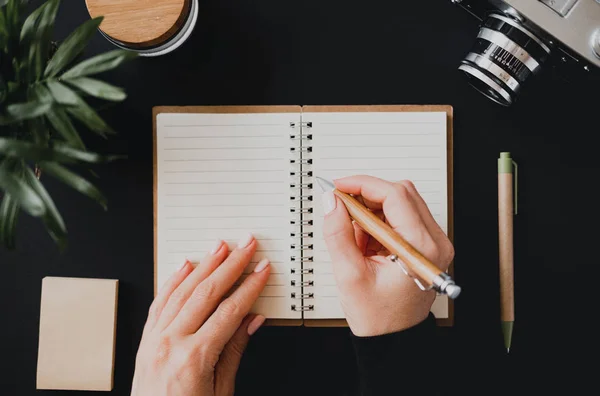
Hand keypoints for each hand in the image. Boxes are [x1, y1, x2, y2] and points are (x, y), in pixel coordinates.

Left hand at [131, 234, 269, 395]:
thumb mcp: (221, 391)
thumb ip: (234, 351)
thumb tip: (253, 319)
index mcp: (194, 358)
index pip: (229, 311)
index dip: (250, 287)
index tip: (262, 269)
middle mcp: (171, 343)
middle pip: (206, 293)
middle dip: (230, 265)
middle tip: (246, 245)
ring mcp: (154, 340)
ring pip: (181, 292)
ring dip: (203, 265)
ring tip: (220, 247)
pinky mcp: (145, 341)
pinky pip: (159, 303)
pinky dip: (173, 281)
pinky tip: (185, 266)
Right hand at [322, 176, 453, 336]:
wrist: (394, 337)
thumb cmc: (378, 316)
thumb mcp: (349, 275)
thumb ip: (338, 234)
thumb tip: (332, 202)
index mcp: (420, 248)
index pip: (395, 196)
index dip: (363, 185)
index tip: (339, 187)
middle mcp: (434, 241)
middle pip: (401, 193)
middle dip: (367, 195)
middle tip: (342, 208)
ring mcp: (433, 242)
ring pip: (401, 202)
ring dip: (372, 210)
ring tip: (357, 240)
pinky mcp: (426, 243)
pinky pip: (402, 216)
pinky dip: (379, 222)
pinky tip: (367, 244)